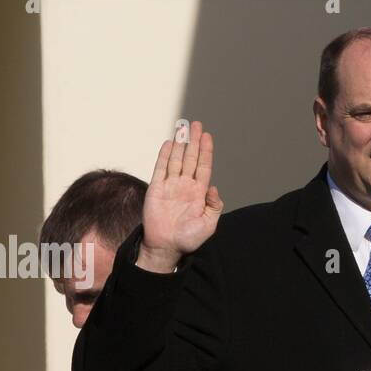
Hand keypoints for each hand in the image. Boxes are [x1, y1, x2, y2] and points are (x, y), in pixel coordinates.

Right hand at [137, 120, 222, 272]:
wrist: (166, 246)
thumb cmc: (188, 238)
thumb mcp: (209, 224)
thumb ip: (214, 206)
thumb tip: (213, 188)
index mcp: (198, 193)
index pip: (203, 167)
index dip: (205, 151)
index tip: (207, 136)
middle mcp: (185, 186)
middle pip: (190, 158)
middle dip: (193, 141)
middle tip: (196, 124)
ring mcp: (170, 186)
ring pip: (176, 159)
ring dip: (180, 144)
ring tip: (183, 127)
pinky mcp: (156, 188)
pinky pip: (161, 168)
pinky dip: (165, 155)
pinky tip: (170, 143)